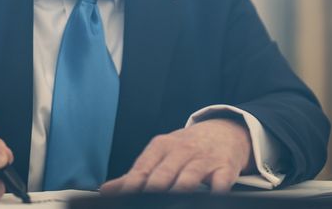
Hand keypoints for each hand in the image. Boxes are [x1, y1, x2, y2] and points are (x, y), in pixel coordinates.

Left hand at [100, 118, 252, 194]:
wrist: (225, 130)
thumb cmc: (186, 148)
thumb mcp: (160, 154)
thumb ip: (136, 174)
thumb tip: (106, 190)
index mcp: (161, 147)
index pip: (143, 168)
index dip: (132, 185)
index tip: (126, 197)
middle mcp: (181, 151)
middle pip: (163, 174)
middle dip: (154, 189)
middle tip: (147, 201)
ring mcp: (204, 159)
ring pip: (189, 177)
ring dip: (180, 189)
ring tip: (172, 201)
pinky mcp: (225, 168)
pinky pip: (220, 181)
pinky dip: (215, 191)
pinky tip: (210, 197)